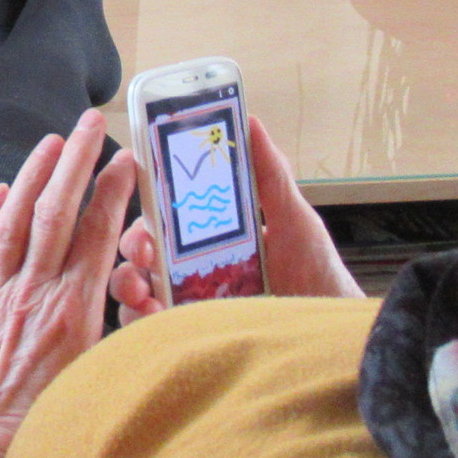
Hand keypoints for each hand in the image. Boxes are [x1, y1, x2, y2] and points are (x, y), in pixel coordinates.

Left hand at [0, 109, 139, 457]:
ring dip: (31, 175)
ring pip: (12, 219)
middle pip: (57, 209)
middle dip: (75, 158)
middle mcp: (35, 292)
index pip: (101, 230)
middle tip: (89, 121)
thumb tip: (146, 295)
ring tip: (50, 143)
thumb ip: (123, 331)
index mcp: (77, 309)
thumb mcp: (102, 377)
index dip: (116, 188)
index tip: (129, 159)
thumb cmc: (47, 426)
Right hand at [107, 118, 361, 308]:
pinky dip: (141, 321)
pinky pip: (153, 329)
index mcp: (211, 235)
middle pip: (142, 252)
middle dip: (131, 248)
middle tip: (143, 253)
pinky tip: (151, 316)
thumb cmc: (317, 271)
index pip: (164, 217)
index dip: (146, 211)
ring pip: (137, 290)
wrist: (331, 328)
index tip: (144, 209)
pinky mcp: (193, 335)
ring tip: (139, 291)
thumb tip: (251, 122)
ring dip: (126, 285)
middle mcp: (193, 268)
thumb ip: (270, 175)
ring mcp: (190, 304)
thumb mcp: (293, 218)